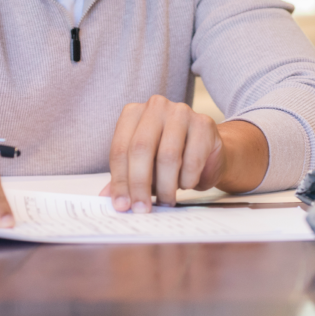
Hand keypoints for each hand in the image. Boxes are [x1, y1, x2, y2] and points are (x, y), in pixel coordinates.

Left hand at [101, 95, 267, 212]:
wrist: (208, 152)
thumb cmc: (170, 158)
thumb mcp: (142, 168)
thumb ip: (124, 178)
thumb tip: (107, 198)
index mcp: (133, 113)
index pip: (120, 149)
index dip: (119, 181)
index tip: (122, 205)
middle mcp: (155, 107)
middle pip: (141, 149)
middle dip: (140, 184)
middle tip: (142, 208)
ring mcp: (181, 111)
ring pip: (167, 156)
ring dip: (166, 186)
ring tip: (166, 200)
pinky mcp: (204, 123)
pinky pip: (192, 159)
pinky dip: (187, 180)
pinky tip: (186, 183)